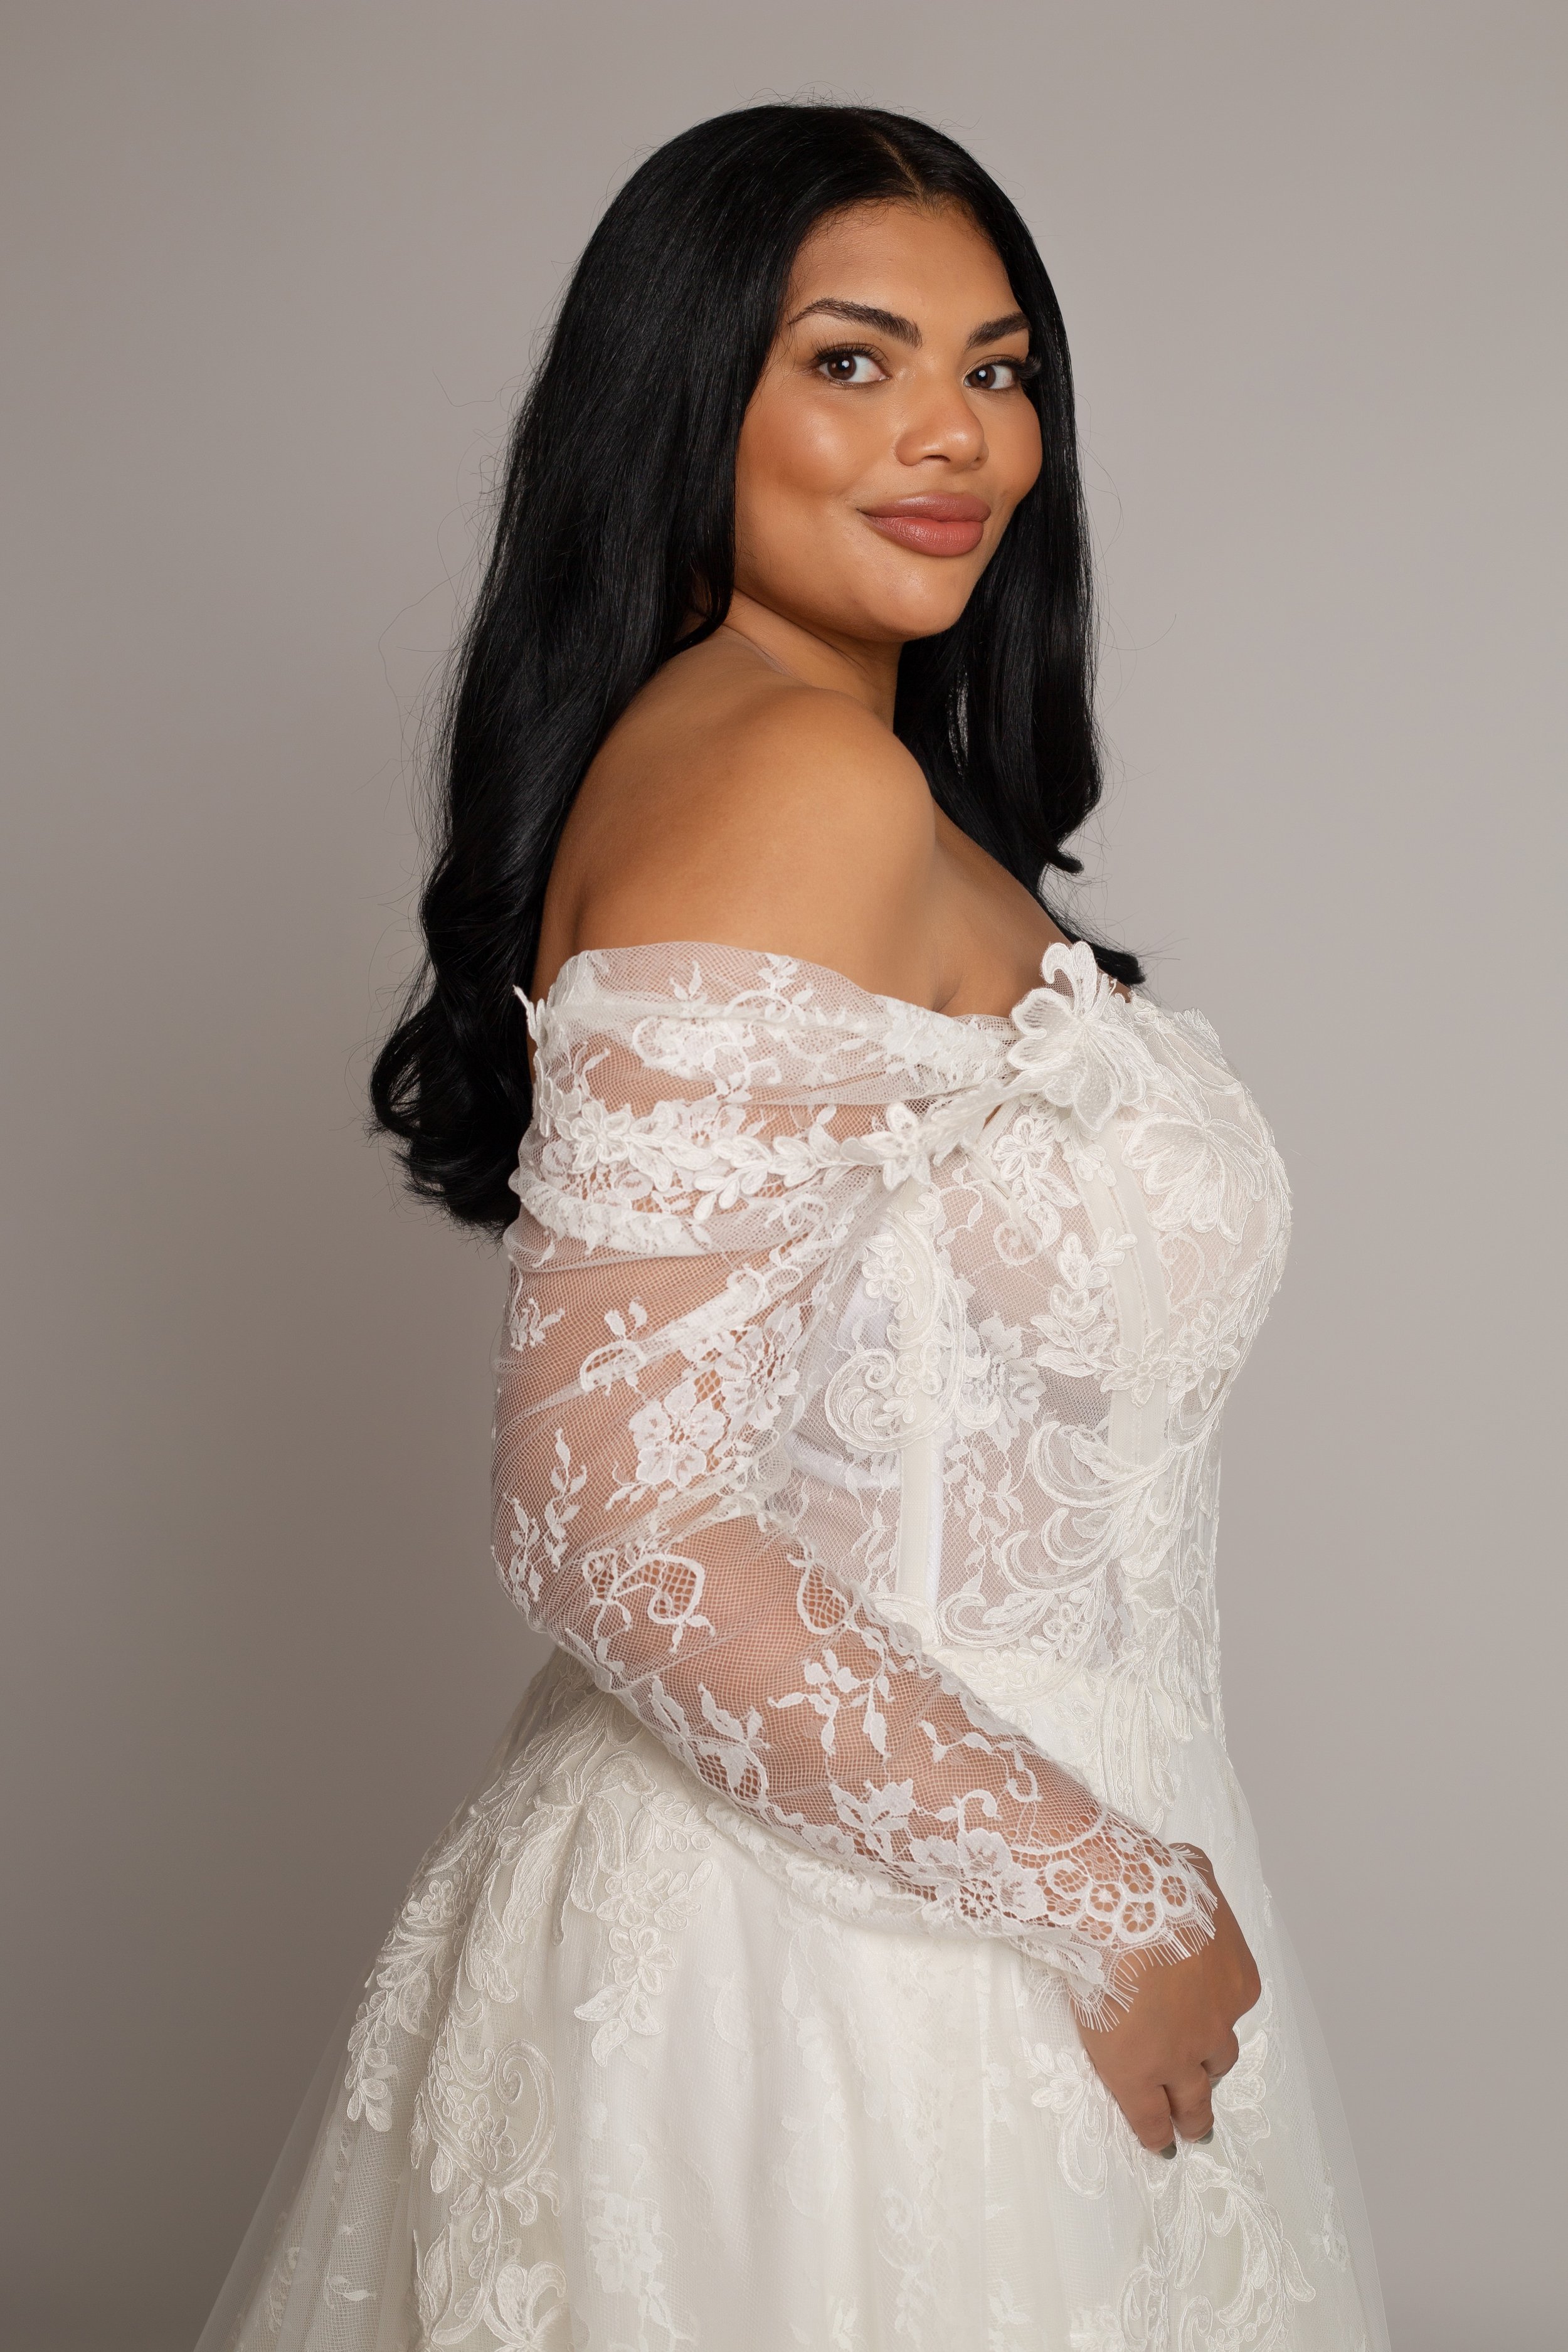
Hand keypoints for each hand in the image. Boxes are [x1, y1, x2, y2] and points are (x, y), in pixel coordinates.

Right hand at [1076, 1845, 1261, 2154]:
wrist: (1127, 1916)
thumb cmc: (1156, 1885)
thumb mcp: (1191, 1875)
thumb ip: (1195, 1884)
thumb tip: (1187, 1871)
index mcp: (1235, 1982)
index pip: (1227, 2010)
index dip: (1211, 2017)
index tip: (1199, 2021)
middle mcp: (1217, 2025)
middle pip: (1219, 2057)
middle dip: (1209, 2069)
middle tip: (1202, 2085)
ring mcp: (1181, 2057)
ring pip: (1196, 2098)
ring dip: (1194, 2114)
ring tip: (1192, 2131)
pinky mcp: (1140, 2077)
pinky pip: (1151, 2116)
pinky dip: (1156, 2133)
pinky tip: (1158, 2145)